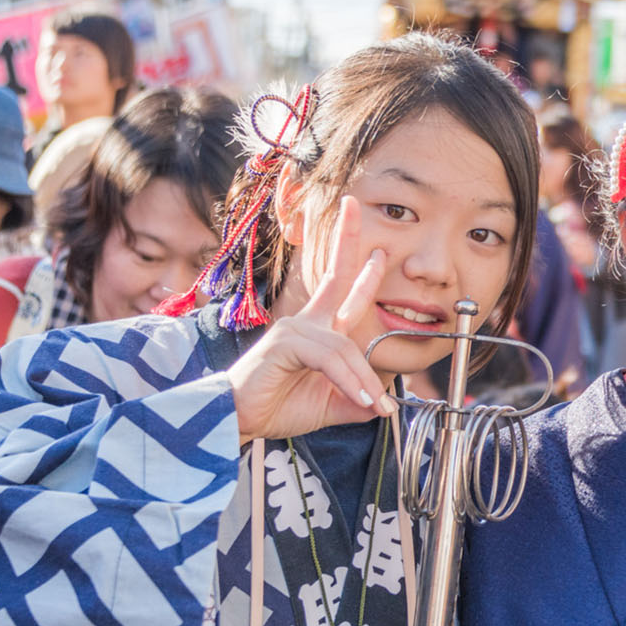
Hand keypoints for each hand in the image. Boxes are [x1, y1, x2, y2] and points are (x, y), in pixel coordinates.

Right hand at [228, 196, 396, 442]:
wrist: (240, 421)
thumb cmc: (277, 407)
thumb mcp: (332, 405)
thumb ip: (358, 398)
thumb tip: (384, 402)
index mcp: (318, 332)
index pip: (342, 293)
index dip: (362, 273)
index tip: (378, 251)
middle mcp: (305, 323)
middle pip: (334, 276)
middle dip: (347, 240)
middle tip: (354, 203)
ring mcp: (293, 328)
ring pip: (344, 346)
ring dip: (362, 378)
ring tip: (373, 403)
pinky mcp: (283, 341)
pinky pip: (330, 357)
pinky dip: (348, 378)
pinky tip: (358, 396)